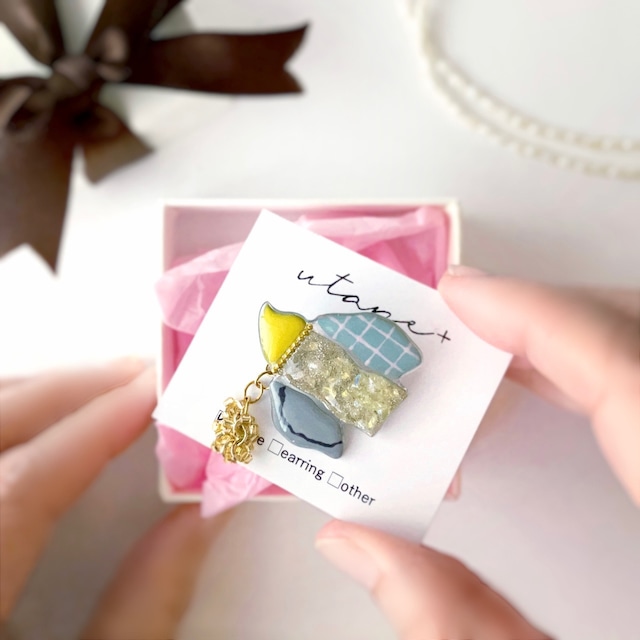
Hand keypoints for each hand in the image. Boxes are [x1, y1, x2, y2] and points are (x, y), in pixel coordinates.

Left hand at [0, 360, 228, 637]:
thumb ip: (149, 605)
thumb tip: (205, 518)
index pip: (19, 487)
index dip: (94, 427)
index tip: (154, 392)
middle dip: (61, 392)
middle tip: (136, 375)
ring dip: (28, 397)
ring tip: (97, 388)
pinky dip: (4, 421)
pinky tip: (39, 420)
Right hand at [316, 271, 638, 639]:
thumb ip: (454, 629)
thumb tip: (354, 545)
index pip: (626, 371)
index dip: (536, 316)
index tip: (460, 292)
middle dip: (555, 318)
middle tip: (469, 325)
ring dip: (586, 340)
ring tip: (507, 351)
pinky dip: (614, 371)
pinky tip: (573, 391)